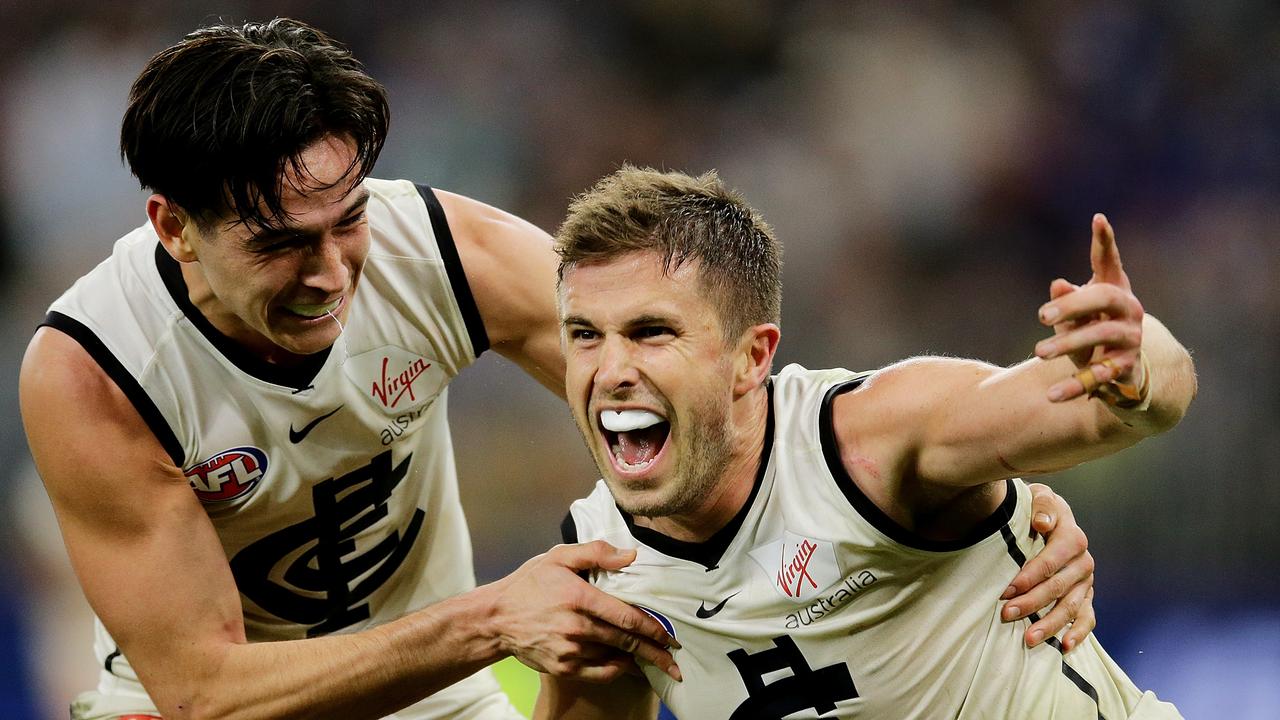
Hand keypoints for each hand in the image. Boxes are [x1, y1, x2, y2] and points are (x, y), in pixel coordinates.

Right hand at [485, 540, 681, 682]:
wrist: (496, 618)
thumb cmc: (530, 584)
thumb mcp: (558, 557)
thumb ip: (596, 552)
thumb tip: (631, 556)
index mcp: (580, 598)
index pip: (627, 616)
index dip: (653, 627)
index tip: (671, 635)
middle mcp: (577, 627)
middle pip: (626, 641)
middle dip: (655, 651)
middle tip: (675, 659)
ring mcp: (570, 651)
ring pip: (614, 657)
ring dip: (638, 660)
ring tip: (657, 662)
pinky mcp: (563, 667)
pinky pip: (599, 673)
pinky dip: (617, 671)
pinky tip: (628, 666)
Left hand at [999, 483, 1095, 651]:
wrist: (1050, 515)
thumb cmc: (1039, 509)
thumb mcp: (1040, 497)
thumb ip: (1042, 505)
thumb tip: (1042, 522)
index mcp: (1073, 538)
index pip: (1050, 562)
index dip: (1028, 578)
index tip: (1006, 591)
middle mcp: (1083, 562)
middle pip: (1057, 588)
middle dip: (1031, 604)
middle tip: (1006, 614)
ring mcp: (1086, 582)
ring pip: (1070, 607)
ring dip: (1050, 624)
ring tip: (1028, 639)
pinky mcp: (1086, 596)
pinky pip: (1087, 618)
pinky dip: (1078, 633)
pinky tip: (1064, 646)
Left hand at [1035, 214, 1145, 402]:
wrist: (1123, 377)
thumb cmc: (1092, 334)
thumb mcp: (1076, 317)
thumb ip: (1067, 301)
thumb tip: (1058, 283)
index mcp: (1114, 291)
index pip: (1110, 263)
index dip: (1105, 242)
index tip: (1098, 219)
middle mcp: (1128, 311)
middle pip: (1104, 298)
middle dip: (1072, 304)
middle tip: (1041, 316)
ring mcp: (1131, 340)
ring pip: (1102, 335)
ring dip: (1068, 344)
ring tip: (1037, 352)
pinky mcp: (1126, 369)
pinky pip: (1100, 376)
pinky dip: (1075, 386)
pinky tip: (1052, 395)